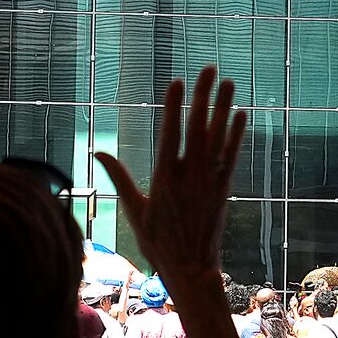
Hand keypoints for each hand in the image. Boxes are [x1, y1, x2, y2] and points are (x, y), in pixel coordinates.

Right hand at [96, 69, 243, 299]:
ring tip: (230, 82)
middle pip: (198, 127)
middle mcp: (189, 175)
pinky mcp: (224, 188)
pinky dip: (235, 134)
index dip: (174, 106)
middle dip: (203, 96)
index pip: (170, 133)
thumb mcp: (134, 210)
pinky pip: (231, 155)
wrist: (191, 268)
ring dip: (224, 108)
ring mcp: (209, 180)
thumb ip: (119, 178)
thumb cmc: (157, 242)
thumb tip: (97, 152)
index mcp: (164, 178)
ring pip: (218, 137)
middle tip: (209, 69)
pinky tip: (240, 114)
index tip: (176, 81)